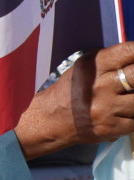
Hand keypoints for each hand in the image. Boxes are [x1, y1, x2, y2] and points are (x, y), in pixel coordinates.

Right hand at [16, 43, 133, 159]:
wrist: (53, 119)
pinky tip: (125, 111)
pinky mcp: (111, 127)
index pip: (128, 52)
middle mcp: (99, 86)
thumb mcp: (85, 68)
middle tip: (133, 81)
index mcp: (92, 66)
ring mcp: (105, 108)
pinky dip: (133, 115)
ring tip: (128, 95)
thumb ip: (111, 61)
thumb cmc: (73, 89)